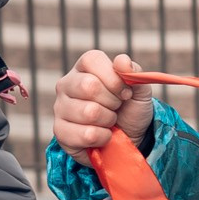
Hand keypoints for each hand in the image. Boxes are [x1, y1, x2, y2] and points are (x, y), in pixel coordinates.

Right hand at [53, 51, 154, 167]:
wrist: (128, 139)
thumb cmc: (129, 109)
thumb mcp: (138, 89)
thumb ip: (133, 72)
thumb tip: (122, 61)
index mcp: (84, 67)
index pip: (93, 61)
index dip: (114, 78)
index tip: (126, 92)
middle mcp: (67, 84)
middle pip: (89, 86)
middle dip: (113, 101)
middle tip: (116, 107)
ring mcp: (60, 107)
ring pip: (89, 112)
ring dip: (108, 120)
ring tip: (108, 121)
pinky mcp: (60, 131)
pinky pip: (87, 134)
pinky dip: (103, 138)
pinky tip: (102, 135)